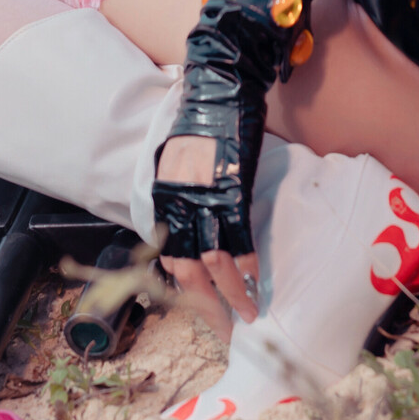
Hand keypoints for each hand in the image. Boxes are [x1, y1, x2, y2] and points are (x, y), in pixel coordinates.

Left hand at [155, 135, 259, 324]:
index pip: (171, 260)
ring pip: (212, 263)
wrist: (218, 91)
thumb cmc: (201, 123)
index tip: (204, 309)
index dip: (188, 290)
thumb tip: (197, 223)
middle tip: (225, 328)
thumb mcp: (180, 165)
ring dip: (230, 294)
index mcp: (164, 202)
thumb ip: (184, 197)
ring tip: (248, 313)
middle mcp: (179, 207)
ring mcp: (204, 200)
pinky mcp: (231, 190)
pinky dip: (246, 262)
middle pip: (187, 272)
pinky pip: (238, 236)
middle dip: (207, 306)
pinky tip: (254, 280)